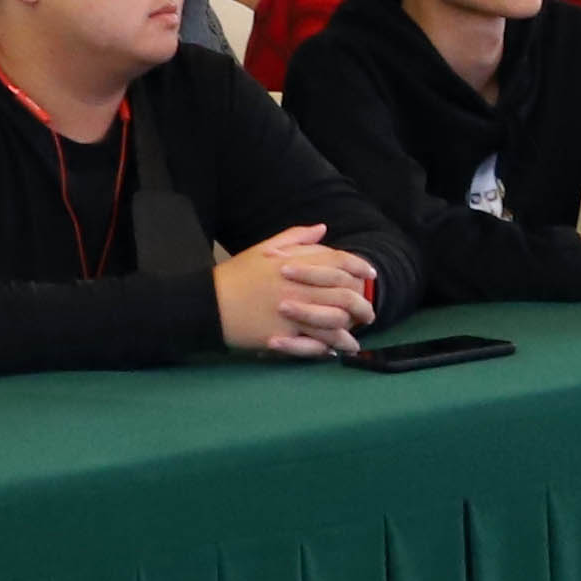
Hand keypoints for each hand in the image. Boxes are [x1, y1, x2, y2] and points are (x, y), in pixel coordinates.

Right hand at [217, 228, 378, 356]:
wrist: (209, 303)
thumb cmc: (237, 275)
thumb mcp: (265, 248)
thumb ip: (296, 238)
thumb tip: (323, 229)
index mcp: (296, 262)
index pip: (339, 261)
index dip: (359, 267)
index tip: (370, 275)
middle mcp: (299, 286)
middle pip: (343, 294)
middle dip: (362, 304)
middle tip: (369, 313)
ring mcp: (293, 312)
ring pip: (334, 322)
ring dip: (349, 333)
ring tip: (355, 340)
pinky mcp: (283, 335)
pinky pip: (313, 343)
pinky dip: (327, 348)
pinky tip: (334, 352)